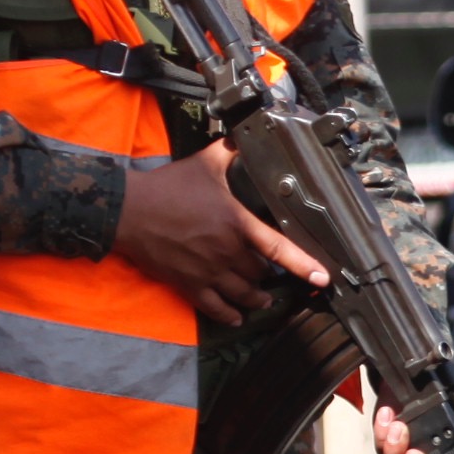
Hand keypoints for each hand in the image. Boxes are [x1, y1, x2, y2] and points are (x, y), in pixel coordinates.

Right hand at [113, 142, 327, 320]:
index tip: (323, 277)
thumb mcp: (203, 164)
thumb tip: (243, 136)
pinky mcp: (188, 285)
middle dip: (268, 276)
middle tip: (273, 276)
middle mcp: (226, 252)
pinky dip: (229, 315)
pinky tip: (236, 317)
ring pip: (243, 295)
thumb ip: (229, 152)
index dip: (304, 264)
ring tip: (263, 300)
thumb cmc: (166, 188)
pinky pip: (215, 308)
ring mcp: (208, 272)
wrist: (130, 211)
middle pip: (260, 274)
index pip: (278, 248)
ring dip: (256, 300)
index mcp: (236, 223)